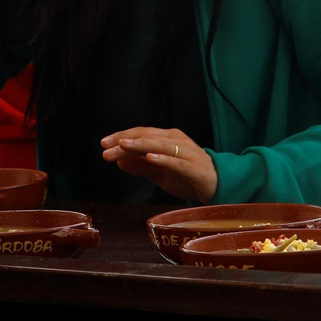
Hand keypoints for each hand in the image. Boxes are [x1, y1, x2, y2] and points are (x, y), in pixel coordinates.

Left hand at [100, 127, 217, 202]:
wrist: (217, 186)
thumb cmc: (187, 176)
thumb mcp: (159, 173)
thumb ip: (141, 166)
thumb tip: (119, 161)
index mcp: (166, 139)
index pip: (140, 134)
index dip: (121, 137)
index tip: (103, 144)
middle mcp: (176, 140)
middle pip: (147, 136)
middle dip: (125, 140)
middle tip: (106, 146)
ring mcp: (186, 152)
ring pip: (160, 144)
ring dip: (140, 144)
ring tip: (123, 145)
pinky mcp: (194, 166)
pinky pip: (177, 161)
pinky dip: (163, 158)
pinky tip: (150, 157)